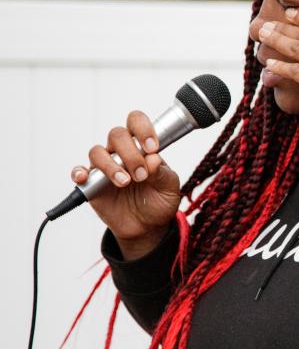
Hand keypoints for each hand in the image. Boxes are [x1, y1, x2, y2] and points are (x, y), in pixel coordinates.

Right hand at [71, 111, 181, 258]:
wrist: (147, 227)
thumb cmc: (159, 201)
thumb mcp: (169, 187)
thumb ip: (163, 172)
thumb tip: (152, 159)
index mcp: (142, 146)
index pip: (136, 122)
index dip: (143, 129)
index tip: (152, 148)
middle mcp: (121, 152)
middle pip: (117, 134)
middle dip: (130, 153)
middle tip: (141, 175)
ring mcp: (105, 166)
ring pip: (98, 151)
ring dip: (111, 166)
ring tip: (125, 182)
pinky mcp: (91, 183)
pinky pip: (79, 171)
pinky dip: (80, 172)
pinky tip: (86, 178)